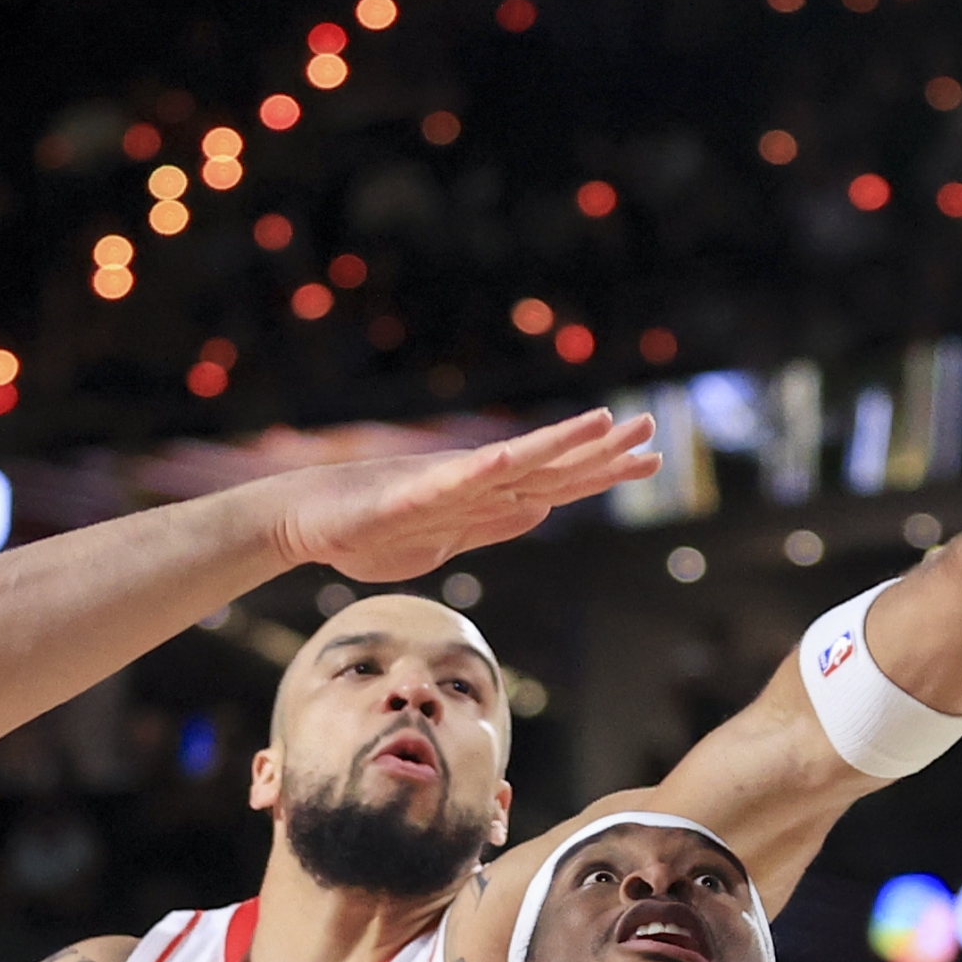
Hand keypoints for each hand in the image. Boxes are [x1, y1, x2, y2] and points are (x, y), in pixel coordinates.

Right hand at [267, 410, 658, 581]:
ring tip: (602, 422)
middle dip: (602, 451)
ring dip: (558, 444)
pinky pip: (453, 482)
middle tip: (653, 427)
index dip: (603, 471)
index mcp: (484, 498)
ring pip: (512, 464)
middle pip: (549, 467)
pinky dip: (486, 468)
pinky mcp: (409, 495)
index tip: (650, 459)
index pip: (557, 484)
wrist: (308, 520)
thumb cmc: (370, 529)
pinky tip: (514, 454)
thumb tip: (541, 509)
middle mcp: (473, 483)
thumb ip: (492, 524)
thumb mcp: (446, 539)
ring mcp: (443, 486)